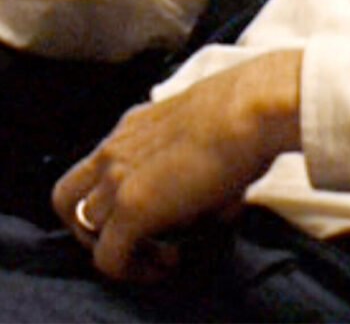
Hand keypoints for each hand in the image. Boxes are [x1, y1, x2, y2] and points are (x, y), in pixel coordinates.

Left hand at [52, 49, 301, 282]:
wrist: (254, 106)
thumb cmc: (250, 112)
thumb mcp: (210, 131)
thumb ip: (197, 157)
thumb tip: (220, 197)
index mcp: (134, 124)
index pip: (97, 166)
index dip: (112, 195)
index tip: (148, 210)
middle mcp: (116, 148)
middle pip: (71, 199)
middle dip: (97, 225)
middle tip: (136, 238)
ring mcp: (118, 179)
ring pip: (85, 229)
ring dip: (119, 246)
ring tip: (160, 253)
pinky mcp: (130, 209)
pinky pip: (109, 258)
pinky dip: (134, 268)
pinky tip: (170, 261)